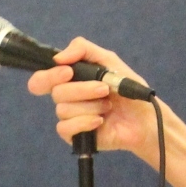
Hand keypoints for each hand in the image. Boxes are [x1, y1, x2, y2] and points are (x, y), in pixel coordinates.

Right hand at [28, 37, 156, 159]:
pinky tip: (100, 121)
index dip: (49, 76)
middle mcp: (66, 99)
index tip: (68, 72)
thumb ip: (83, 50)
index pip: (42, 80)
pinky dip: (84, 122)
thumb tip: (58, 58)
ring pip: (63, 110)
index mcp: (69, 80)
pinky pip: (66, 128)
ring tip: (108, 107)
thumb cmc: (126, 89)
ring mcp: (69, 118)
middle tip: (105, 90)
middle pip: (56, 92)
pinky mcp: (75, 136)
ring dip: (91, 106)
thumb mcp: (108, 60)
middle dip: (83, 89)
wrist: (143, 117)